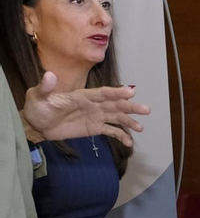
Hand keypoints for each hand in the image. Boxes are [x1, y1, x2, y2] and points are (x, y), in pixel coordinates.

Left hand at [22, 73, 147, 146]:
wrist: (36, 125)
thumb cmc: (37, 107)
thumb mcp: (37, 96)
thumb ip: (46, 87)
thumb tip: (49, 74)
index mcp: (83, 95)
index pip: (103, 93)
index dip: (116, 93)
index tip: (130, 93)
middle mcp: (93, 105)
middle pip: (115, 105)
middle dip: (130, 107)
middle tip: (146, 110)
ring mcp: (95, 117)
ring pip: (116, 117)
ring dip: (129, 121)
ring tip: (140, 128)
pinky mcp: (94, 128)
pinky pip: (111, 131)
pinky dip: (120, 136)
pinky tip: (129, 143)